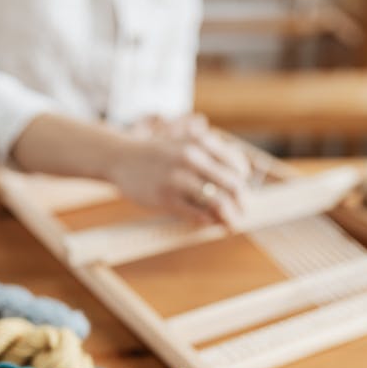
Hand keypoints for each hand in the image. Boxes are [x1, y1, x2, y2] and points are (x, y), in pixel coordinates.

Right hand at [114, 114, 251, 228]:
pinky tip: (209, 223)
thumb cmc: (159, 155)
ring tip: (231, 225)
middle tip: (241, 214)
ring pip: (218, 203)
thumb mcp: (187, 144)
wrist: (122, 158)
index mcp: (201, 142)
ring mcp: (178, 179)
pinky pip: (197, 214)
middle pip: (233, 186)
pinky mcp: (166, 198)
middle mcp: (193, 158)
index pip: (238, 167)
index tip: (240, 194)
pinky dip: (208, 222)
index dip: (244, 184)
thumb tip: (239, 185)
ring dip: (229, 218)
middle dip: (241, 204)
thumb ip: (211, 158)